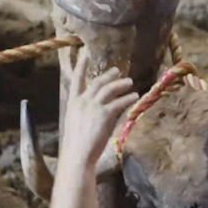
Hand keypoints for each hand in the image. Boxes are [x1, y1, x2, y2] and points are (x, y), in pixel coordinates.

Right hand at [58, 49, 137, 170]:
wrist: (77, 155)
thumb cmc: (76, 144)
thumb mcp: (75, 123)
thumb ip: (85, 112)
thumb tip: (98, 109)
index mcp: (73, 102)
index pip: (76, 79)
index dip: (81, 65)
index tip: (85, 53)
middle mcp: (82, 101)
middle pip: (98, 82)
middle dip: (108, 75)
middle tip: (117, 71)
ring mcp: (93, 106)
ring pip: (110, 89)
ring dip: (121, 84)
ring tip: (130, 82)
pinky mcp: (104, 114)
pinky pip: (119, 102)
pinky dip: (128, 98)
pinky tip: (134, 96)